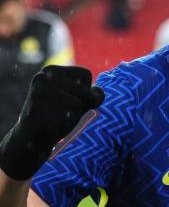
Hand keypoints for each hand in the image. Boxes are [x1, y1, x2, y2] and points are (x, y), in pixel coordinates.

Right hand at [0, 66, 104, 180]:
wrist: (33, 136)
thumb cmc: (58, 115)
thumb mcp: (77, 100)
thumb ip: (91, 94)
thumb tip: (98, 92)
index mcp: (51, 70)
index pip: (85, 74)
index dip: (85, 89)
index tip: (69, 97)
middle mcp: (45, 77)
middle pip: (85, 89)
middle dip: (81, 102)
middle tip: (62, 108)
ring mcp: (43, 91)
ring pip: (79, 102)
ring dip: (74, 112)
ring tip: (57, 114)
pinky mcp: (43, 106)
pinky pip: (71, 113)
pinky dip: (67, 120)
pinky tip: (54, 121)